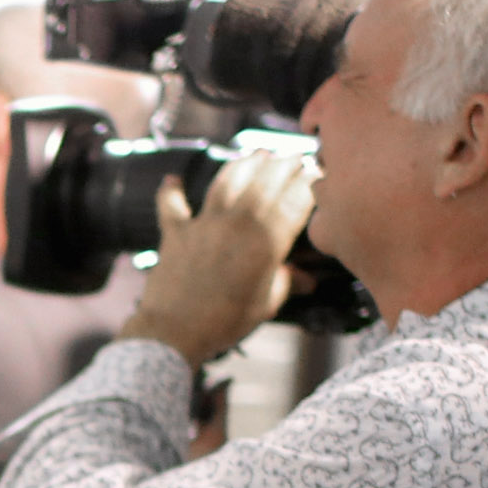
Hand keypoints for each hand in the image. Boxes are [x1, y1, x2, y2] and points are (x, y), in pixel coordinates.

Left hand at [117, 151, 318, 367]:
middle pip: (265, 180)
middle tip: (293, 157)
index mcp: (267, 240)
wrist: (176, 332)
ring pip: (227, 180)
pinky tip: (172, 179)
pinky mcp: (175, 232)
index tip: (316, 172)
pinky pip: (171, 205)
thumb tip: (306, 280)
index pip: (296, 199)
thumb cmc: (226, 322)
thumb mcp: (265, 304)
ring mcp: (204, 224)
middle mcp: (237, 223)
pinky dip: (170, 191)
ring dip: (244, 163)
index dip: (308, 181)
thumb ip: (285, 282)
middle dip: (283, 164)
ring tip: (257, 154)